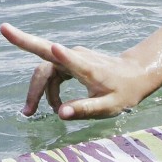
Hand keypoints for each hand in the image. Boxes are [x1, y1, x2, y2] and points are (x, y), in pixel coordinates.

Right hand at [0, 23, 148, 119]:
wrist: (134, 74)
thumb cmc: (124, 92)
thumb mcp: (109, 107)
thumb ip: (85, 110)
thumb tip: (59, 114)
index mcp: (87, 68)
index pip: (71, 59)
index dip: (59, 54)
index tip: (49, 47)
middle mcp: (77, 57)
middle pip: (45, 63)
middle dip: (33, 86)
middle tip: (27, 112)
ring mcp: (72, 56)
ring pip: (45, 70)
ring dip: (38, 92)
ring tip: (35, 113)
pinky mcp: (70, 60)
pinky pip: (51, 73)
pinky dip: (47, 89)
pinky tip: (54, 105)